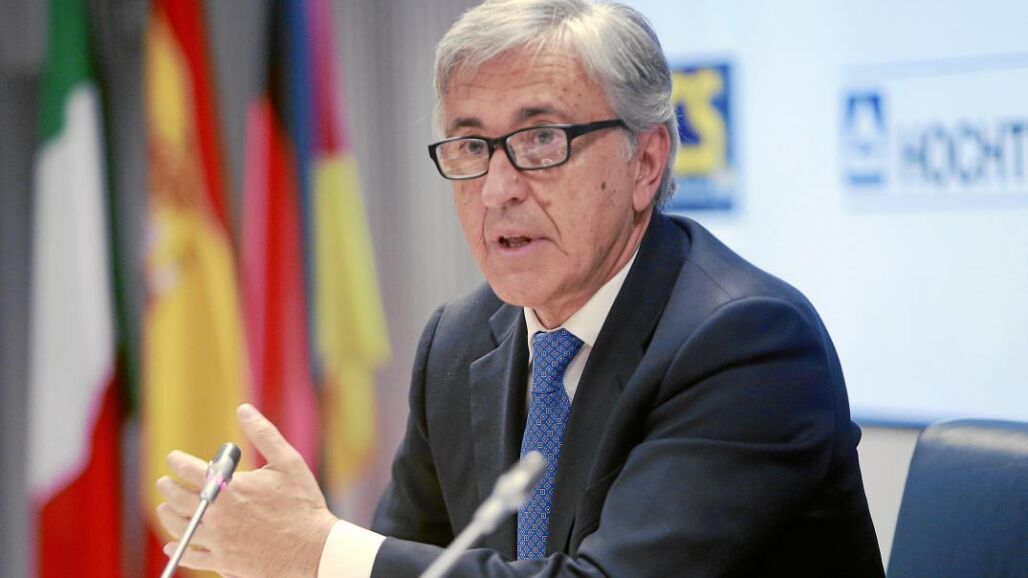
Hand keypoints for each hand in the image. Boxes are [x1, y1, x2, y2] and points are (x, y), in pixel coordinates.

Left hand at [156, 404, 337, 577]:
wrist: (312, 550)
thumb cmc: (303, 504)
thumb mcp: (288, 462)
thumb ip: (264, 434)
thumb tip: (244, 410)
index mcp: (230, 489)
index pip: (191, 471)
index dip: (178, 462)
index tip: (173, 458)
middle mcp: (218, 515)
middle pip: (180, 499)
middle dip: (169, 488)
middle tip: (164, 483)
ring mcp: (219, 540)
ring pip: (181, 527)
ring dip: (168, 515)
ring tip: (164, 509)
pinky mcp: (223, 561)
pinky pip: (191, 556)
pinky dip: (177, 550)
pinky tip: (171, 546)